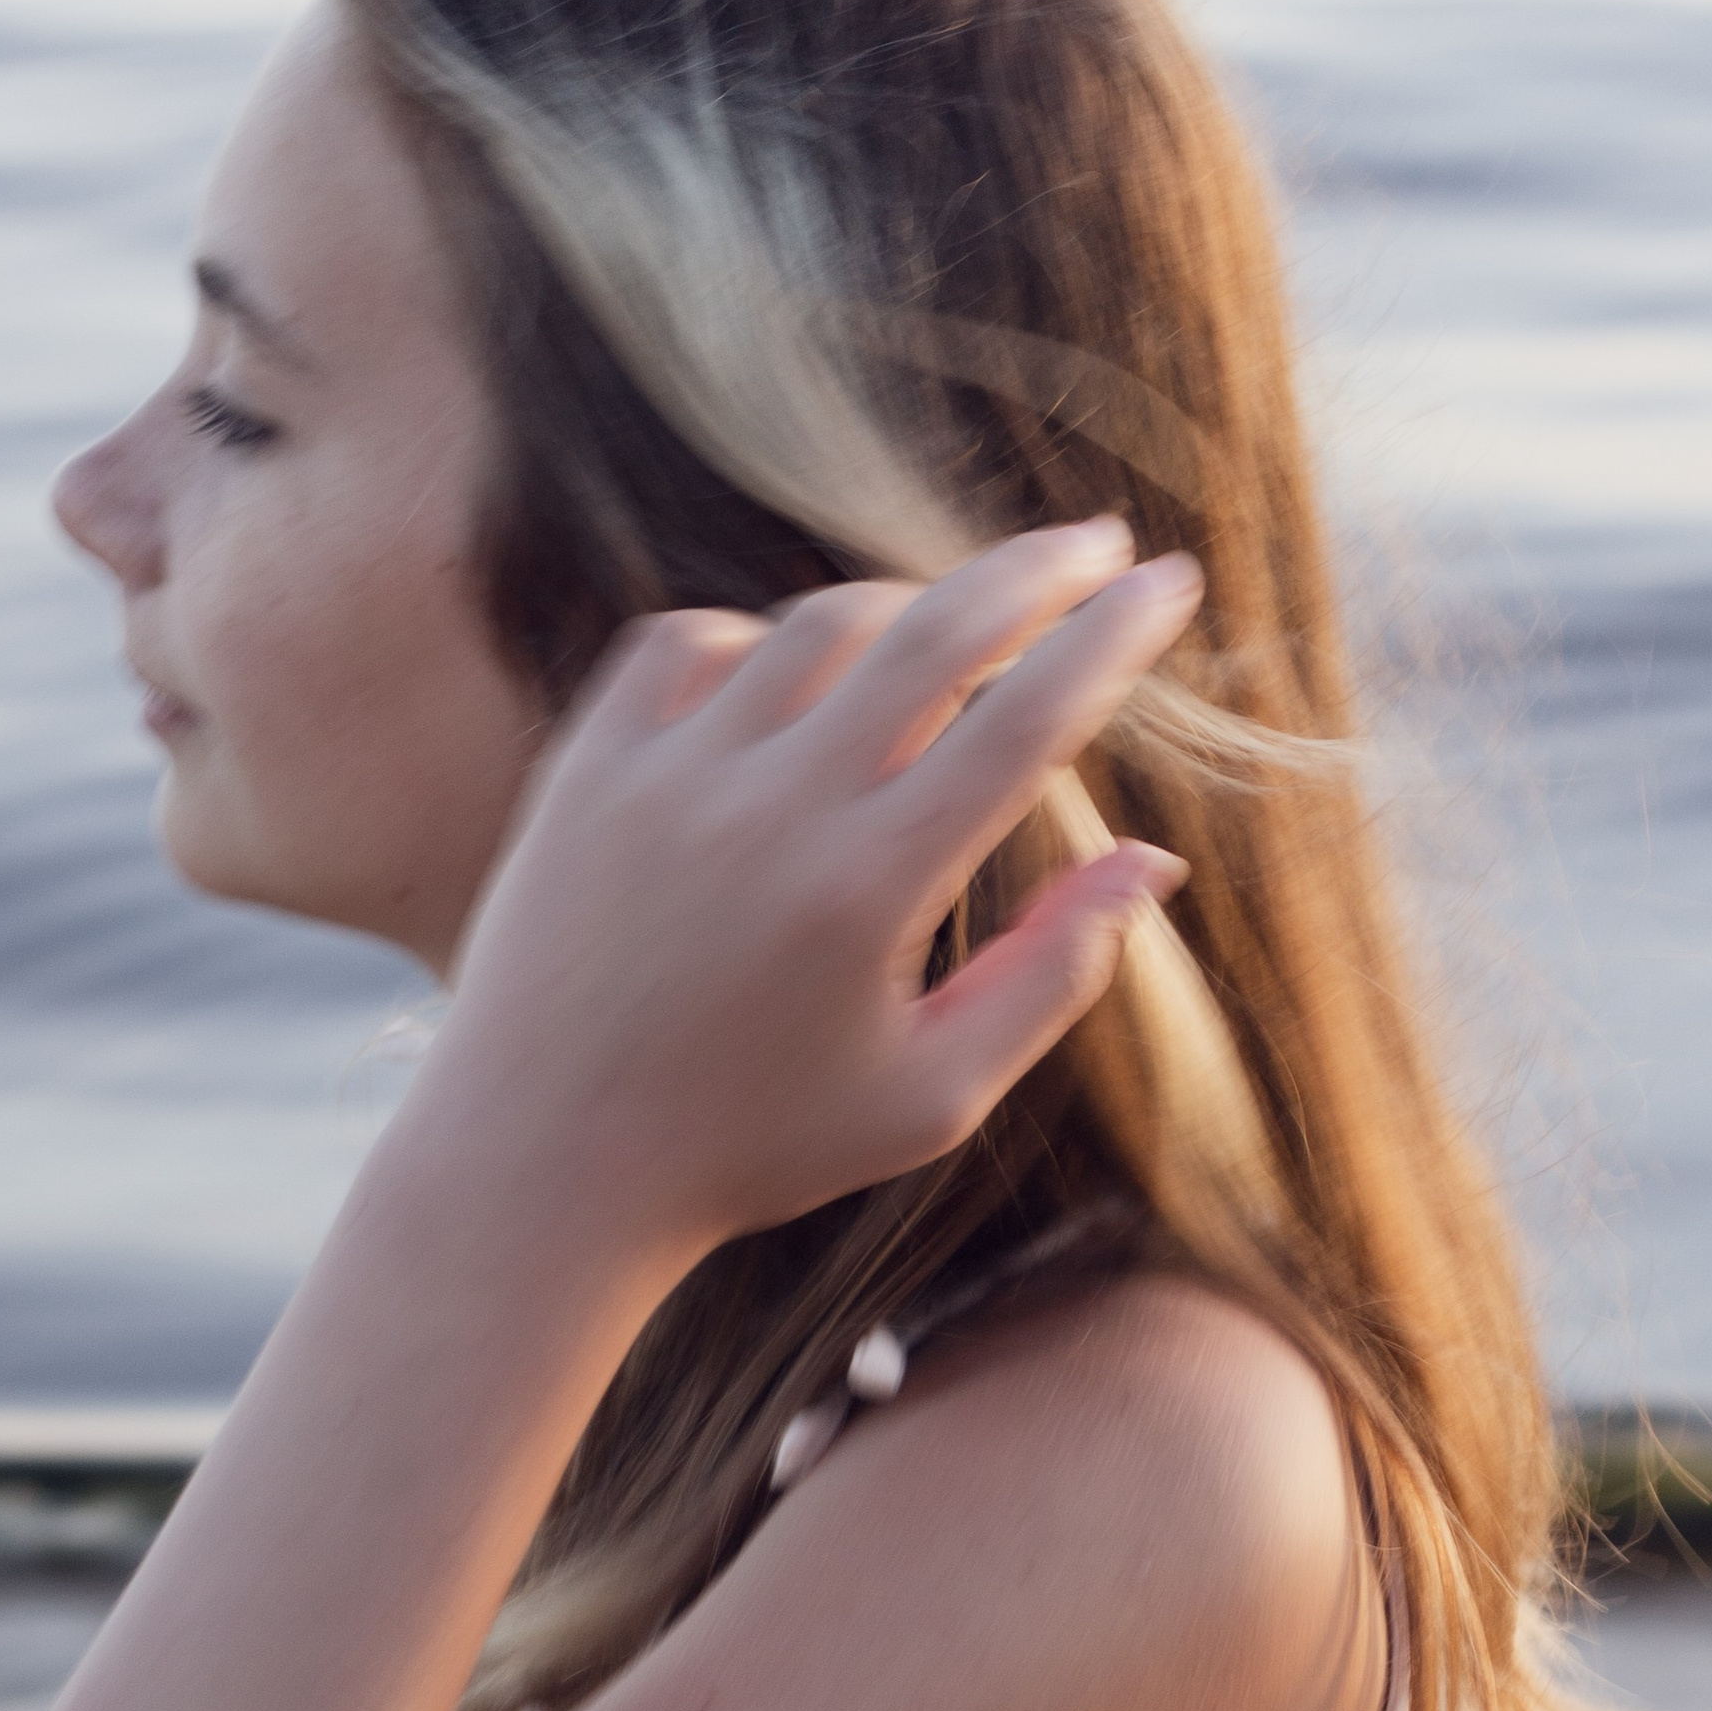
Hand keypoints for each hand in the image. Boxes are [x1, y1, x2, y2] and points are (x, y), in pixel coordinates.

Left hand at [442, 518, 1196, 1255]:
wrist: (542, 1165)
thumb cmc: (753, 1146)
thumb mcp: (931, 1097)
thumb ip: (1051, 975)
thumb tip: (1149, 860)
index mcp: (870, 888)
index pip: (1027, 719)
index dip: (1112, 636)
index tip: (1169, 584)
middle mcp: (771, 808)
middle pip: (936, 631)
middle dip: (1038, 573)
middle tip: (1097, 545)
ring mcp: (668, 774)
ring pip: (816, 626)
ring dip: (903, 609)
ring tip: (954, 630)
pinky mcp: (587, 766)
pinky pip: (686, 644)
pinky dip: (756, 640)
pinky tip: (792, 678)